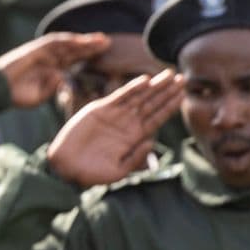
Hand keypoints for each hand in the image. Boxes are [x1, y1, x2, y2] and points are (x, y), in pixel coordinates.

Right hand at [0, 33, 110, 107]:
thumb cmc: (18, 95)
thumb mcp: (41, 95)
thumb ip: (54, 87)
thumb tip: (64, 78)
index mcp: (54, 71)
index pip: (75, 62)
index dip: (89, 59)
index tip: (105, 59)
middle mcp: (51, 60)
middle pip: (75, 51)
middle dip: (91, 47)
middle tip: (108, 43)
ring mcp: (44, 53)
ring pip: (67, 45)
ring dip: (83, 41)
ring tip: (100, 39)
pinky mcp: (35, 49)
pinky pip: (53, 42)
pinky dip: (67, 40)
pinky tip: (80, 40)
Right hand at [46, 70, 184, 186]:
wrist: (66, 167)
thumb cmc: (91, 174)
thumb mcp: (118, 171)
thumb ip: (136, 157)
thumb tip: (152, 142)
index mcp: (134, 138)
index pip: (157, 118)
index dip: (170, 106)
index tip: (183, 95)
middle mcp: (127, 124)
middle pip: (151, 104)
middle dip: (166, 92)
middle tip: (181, 78)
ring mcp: (114, 115)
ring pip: (139, 97)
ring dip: (154, 87)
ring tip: (169, 75)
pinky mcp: (100, 110)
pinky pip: (119, 96)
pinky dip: (132, 88)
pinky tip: (145, 81)